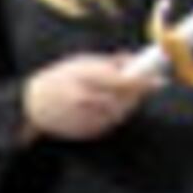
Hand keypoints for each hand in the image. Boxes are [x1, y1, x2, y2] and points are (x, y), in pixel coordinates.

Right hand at [21, 52, 155, 142]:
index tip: (160, 82)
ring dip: (124, 105)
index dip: (145, 83)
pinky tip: (98, 109)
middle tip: (140, 87)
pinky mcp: (87, 132)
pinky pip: (110, 124)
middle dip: (135, 94)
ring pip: (121, 114)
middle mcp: (87, 100)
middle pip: (127, 101)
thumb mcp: (81, 63)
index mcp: (86, 78)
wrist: (32, 106)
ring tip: (110, 96)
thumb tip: (135, 60)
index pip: (125, 83)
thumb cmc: (58, 79)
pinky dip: (111, 116)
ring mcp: (87, 118)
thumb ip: (109, 63)